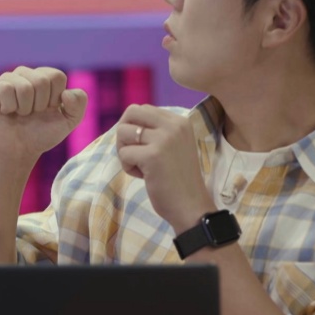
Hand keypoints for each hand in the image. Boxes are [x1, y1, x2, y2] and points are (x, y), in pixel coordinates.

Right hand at [0, 66, 87, 167]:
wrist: (18, 151)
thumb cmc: (42, 134)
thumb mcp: (68, 122)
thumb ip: (78, 105)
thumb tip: (66, 93)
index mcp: (44, 77)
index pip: (57, 76)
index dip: (55, 98)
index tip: (48, 110)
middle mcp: (26, 74)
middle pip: (41, 81)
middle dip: (40, 105)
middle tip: (32, 114)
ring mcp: (8, 79)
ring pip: (24, 87)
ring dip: (25, 108)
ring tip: (20, 114)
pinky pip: (6, 89)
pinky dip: (10, 107)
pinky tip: (7, 112)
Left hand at [115, 104, 214, 232]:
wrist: (191, 206)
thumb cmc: (179, 179)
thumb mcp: (173, 145)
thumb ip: (156, 131)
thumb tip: (125, 122)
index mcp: (179, 121)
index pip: (143, 109)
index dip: (134, 126)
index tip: (142, 145)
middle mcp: (173, 125)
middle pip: (131, 112)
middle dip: (124, 133)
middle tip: (132, 152)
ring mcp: (163, 139)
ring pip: (123, 132)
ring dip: (125, 151)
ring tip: (140, 166)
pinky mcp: (152, 156)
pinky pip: (124, 154)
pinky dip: (128, 167)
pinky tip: (143, 176)